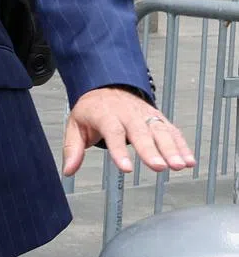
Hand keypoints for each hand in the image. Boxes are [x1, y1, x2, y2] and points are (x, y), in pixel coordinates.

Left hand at [62, 87, 194, 176]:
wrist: (106, 86)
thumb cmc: (91, 109)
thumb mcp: (74, 125)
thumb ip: (72, 149)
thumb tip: (68, 171)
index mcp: (105, 114)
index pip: (113, 132)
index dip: (120, 150)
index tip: (126, 168)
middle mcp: (128, 113)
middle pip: (141, 132)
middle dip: (151, 151)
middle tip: (159, 167)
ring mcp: (145, 114)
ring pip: (160, 131)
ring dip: (172, 149)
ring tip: (179, 166)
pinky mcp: (157, 118)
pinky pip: (172, 131)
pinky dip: (182, 145)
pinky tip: (189, 161)